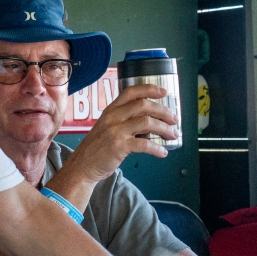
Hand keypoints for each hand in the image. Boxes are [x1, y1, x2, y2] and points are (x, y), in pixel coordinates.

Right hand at [56, 85, 177, 186]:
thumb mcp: (107, 127)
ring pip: (147, 123)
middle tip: (174, 119)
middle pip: (144, 105)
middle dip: (164, 111)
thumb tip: (151, 121)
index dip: (150, 89)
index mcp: (110, 110)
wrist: (82, 166)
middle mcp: (112, 118)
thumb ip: (124, 120)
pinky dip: (157, 148)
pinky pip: (144, 144)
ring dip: (165, 128)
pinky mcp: (118, 147)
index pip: (131, 92)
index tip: (164, 92)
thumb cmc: (97, 148)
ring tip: (173, 135)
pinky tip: (162, 152)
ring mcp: (115, 132)